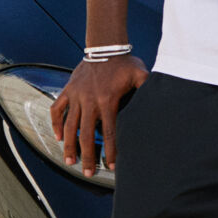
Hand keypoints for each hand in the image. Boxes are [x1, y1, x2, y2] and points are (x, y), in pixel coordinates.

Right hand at [49, 54, 148, 177]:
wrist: (104, 45)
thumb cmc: (123, 62)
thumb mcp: (140, 74)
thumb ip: (147, 89)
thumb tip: (161, 103)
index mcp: (107, 100)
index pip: (110, 132)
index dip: (111, 151)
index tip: (111, 166)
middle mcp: (89, 101)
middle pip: (86, 135)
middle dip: (87, 156)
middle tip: (88, 172)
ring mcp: (76, 96)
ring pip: (69, 126)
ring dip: (69, 146)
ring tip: (70, 162)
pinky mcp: (68, 90)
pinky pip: (58, 109)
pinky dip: (56, 124)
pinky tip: (58, 137)